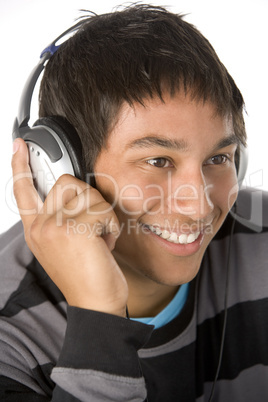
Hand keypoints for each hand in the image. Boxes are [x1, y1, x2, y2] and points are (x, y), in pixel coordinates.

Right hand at [12, 138, 127, 316]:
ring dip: (103, 216)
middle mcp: (41, 226)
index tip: (18, 146)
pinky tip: (106, 245)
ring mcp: (55, 227)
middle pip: (68, 182)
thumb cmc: (86, 275)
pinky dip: (112, 226)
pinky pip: (103, 210)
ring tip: (100, 239)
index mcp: (37, 229)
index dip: (20, 166)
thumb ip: (61, 219)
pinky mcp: (75, 230)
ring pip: (90, 194)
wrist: (95, 304)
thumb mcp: (64, 246)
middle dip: (89, 200)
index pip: (23, 191)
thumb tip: (75, 195)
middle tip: (94, 226)